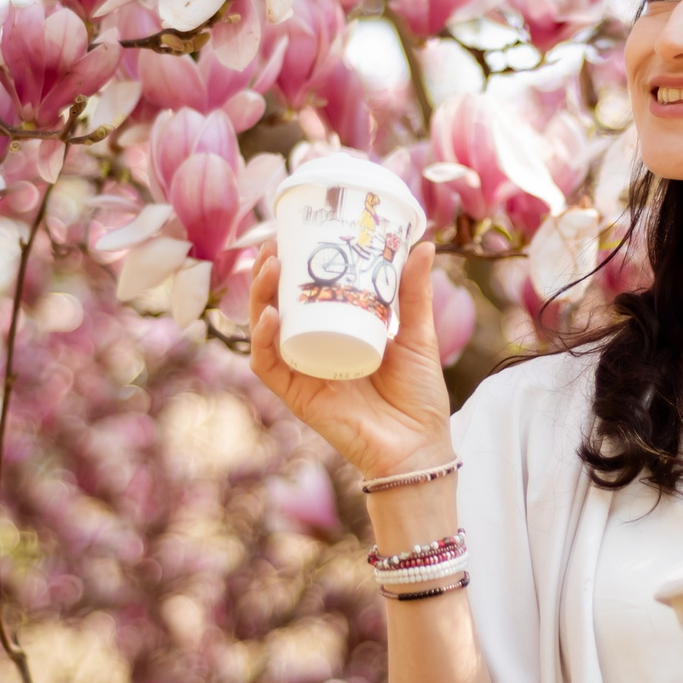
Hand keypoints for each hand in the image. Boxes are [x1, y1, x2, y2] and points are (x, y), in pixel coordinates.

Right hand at [249, 239, 455, 482]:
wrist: (419, 447)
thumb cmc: (419, 397)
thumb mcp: (419, 335)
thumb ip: (415, 293)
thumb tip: (423, 245)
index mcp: (338, 336)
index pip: (304, 298)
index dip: (291, 268)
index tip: (292, 234)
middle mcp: (315, 353)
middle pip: (278, 310)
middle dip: (267, 277)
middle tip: (272, 245)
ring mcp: (304, 375)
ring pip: (266, 334)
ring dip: (259, 300)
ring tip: (268, 269)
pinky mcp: (298, 397)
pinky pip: (269, 367)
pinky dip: (264, 341)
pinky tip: (270, 317)